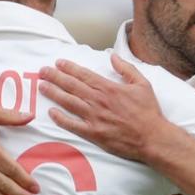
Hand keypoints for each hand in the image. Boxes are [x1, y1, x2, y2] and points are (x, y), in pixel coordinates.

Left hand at [38, 53, 167, 161]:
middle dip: (55, 77)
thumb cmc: (148, 112)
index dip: (69, 68)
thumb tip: (113, 56)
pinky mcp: (93, 133)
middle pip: (71, 86)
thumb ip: (126, 69)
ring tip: (42, 86)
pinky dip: (60, 118)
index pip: (83, 74)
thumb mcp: (142, 84)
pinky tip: (51, 113)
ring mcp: (94, 117)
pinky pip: (72, 125)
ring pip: (68, 102)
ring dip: (54, 93)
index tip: (58, 63)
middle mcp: (98, 101)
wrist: (152, 138)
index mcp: (109, 88)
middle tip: (42, 71)